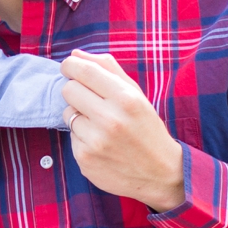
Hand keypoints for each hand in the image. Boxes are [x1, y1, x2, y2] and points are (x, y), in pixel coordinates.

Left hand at [60, 49, 184, 210]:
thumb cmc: (146, 128)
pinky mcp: (85, 159)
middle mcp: (110, 119)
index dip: (70, 65)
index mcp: (125, 98)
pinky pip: (71, 137)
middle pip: (68, 90)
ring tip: (100, 126)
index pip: (83, 70)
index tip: (69, 68)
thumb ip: (108, 69)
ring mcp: (96, 141)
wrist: (160, 173)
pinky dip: (82, 137)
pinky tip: (100, 143)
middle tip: (89, 99)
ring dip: (79, 116)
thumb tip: (76, 54)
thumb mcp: (136, 95)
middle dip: (75, 90)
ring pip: (67, 114)